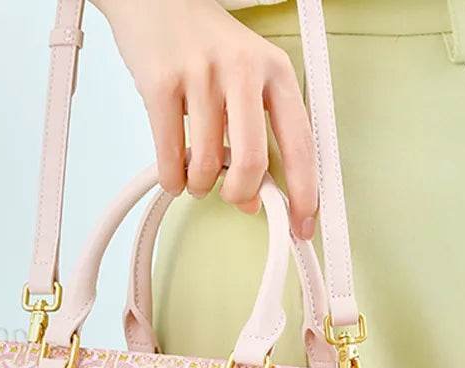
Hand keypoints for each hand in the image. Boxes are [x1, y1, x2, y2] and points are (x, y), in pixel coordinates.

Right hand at [92, 0, 317, 237]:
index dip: (304, 192)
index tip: (302, 225)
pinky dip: (172, 180)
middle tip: (232, 197)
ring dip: (199, 186)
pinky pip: (169, 158)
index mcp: (275, 70)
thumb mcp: (246, 79)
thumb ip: (256, 136)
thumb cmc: (204, 46)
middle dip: (240, 194)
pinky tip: (174, 176)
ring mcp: (200, 76)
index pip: (300, 142)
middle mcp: (243, 70)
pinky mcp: (160, 84)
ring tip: (196, 176)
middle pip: (251, 162)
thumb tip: (252, 199)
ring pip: (206, 165)